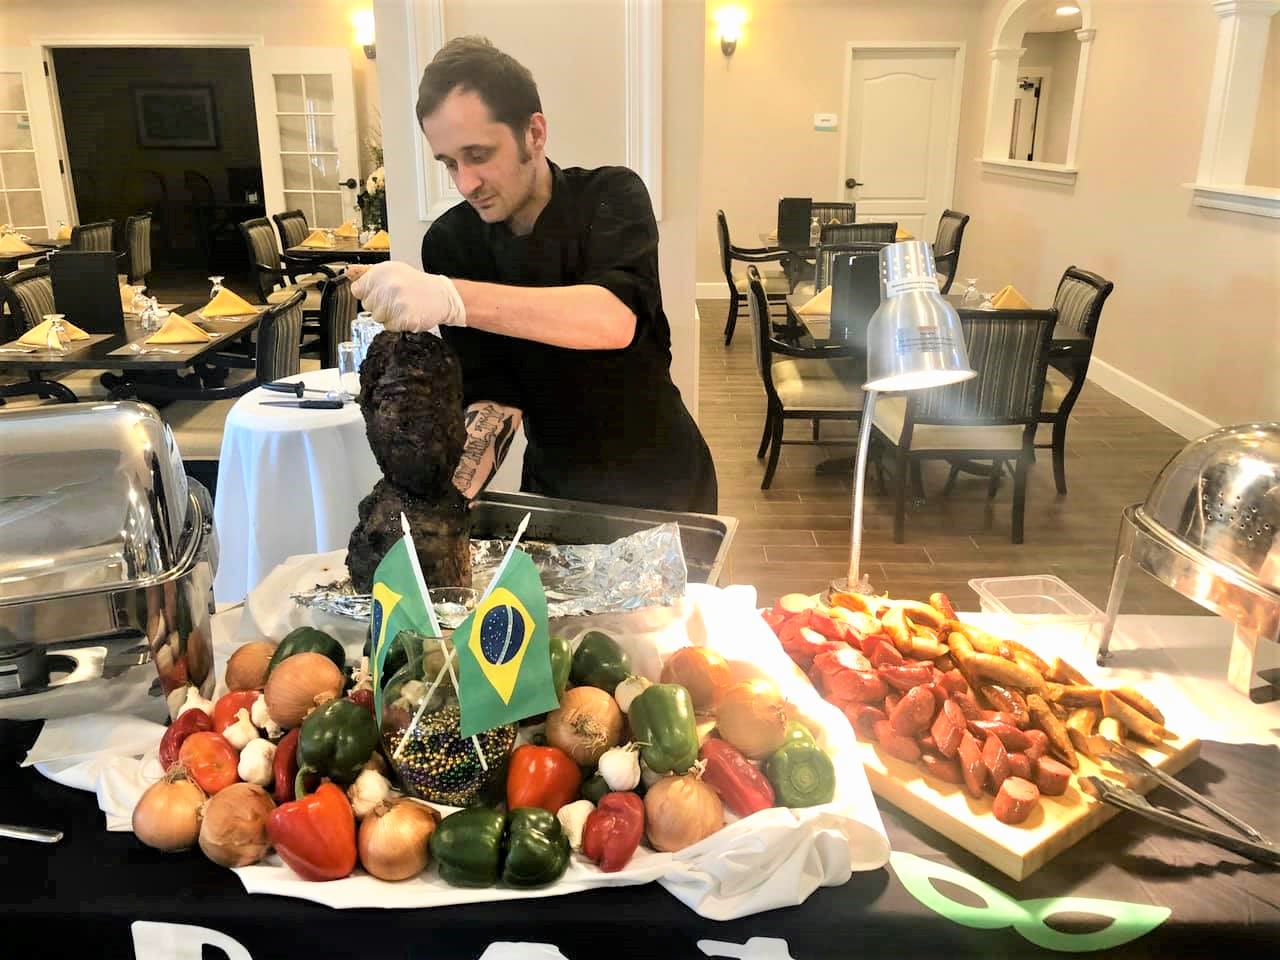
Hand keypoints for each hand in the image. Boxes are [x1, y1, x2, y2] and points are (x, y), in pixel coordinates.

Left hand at [349, 261, 465, 332]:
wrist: (442, 296)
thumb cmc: (416, 284)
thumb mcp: (392, 271)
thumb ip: (368, 273)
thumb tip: (349, 272)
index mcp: (382, 272)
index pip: (358, 290)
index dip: (368, 294)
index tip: (379, 293)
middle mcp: (387, 285)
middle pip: (367, 305)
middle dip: (379, 305)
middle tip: (395, 299)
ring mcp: (396, 303)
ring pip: (377, 317)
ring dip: (388, 316)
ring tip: (402, 307)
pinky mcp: (403, 318)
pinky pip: (389, 327)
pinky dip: (397, 324)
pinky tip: (407, 314)